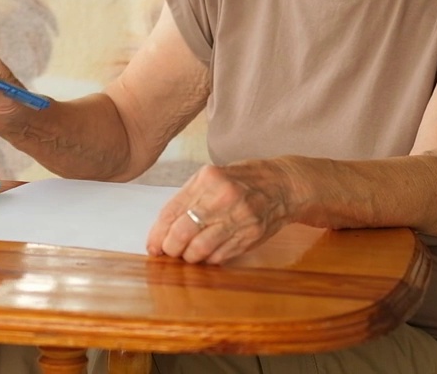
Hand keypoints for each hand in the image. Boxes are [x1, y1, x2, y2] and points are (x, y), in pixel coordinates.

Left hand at [146, 160, 295, 264]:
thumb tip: (163, 229)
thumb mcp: (212, 177)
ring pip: (200, 249)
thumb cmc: (243, 180)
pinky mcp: (250, 235)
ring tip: (188, 254)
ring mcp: (239, 217)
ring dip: (189, 257)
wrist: (283, 185)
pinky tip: (208, 254)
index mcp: (208, 179)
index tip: (153, 246)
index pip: (172, 211)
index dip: (158, 233)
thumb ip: (188, 199)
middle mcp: (223, 197)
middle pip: (183, 232)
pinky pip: (219, 256)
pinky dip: (209, 259)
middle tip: (170, 252)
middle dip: (171, 248)